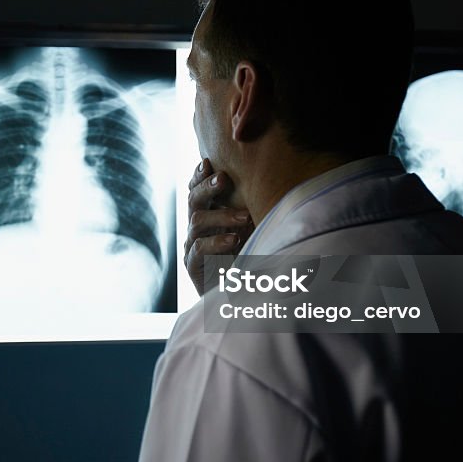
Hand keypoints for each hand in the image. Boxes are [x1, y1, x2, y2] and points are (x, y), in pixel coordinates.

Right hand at [183, 159, 253, 294]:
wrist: (242, 298)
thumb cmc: (253, 259)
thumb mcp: (254, 230)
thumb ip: (252, 209)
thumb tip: (270, 180)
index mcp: (210, 214)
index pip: (197, 189)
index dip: (199, 176)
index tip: (208, 162)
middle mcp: (198, 228)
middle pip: (193, 200)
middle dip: (207, 187)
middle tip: (224, 179)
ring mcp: (192, 246)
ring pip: (196, 221)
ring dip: (221, 216)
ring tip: (244, 217)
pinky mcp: (193, 266)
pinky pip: (199, 249)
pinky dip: (216, 242)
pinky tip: (234, 240)